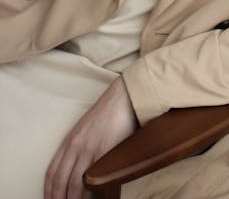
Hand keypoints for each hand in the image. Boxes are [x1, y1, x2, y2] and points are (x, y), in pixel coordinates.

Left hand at [44, 76, 137, 198]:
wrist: (124, 95)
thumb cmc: (108, 113)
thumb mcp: (86, 129)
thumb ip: (79, 147)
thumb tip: (78, 169)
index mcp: (70, 140)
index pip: (52, 172)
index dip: (49, 191)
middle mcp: (76, 145)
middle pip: (61, 181)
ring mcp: (91, 148)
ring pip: (76, 183)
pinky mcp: (106, 149)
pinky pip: (96, 176)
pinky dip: (94, 192)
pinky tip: (97, 198)